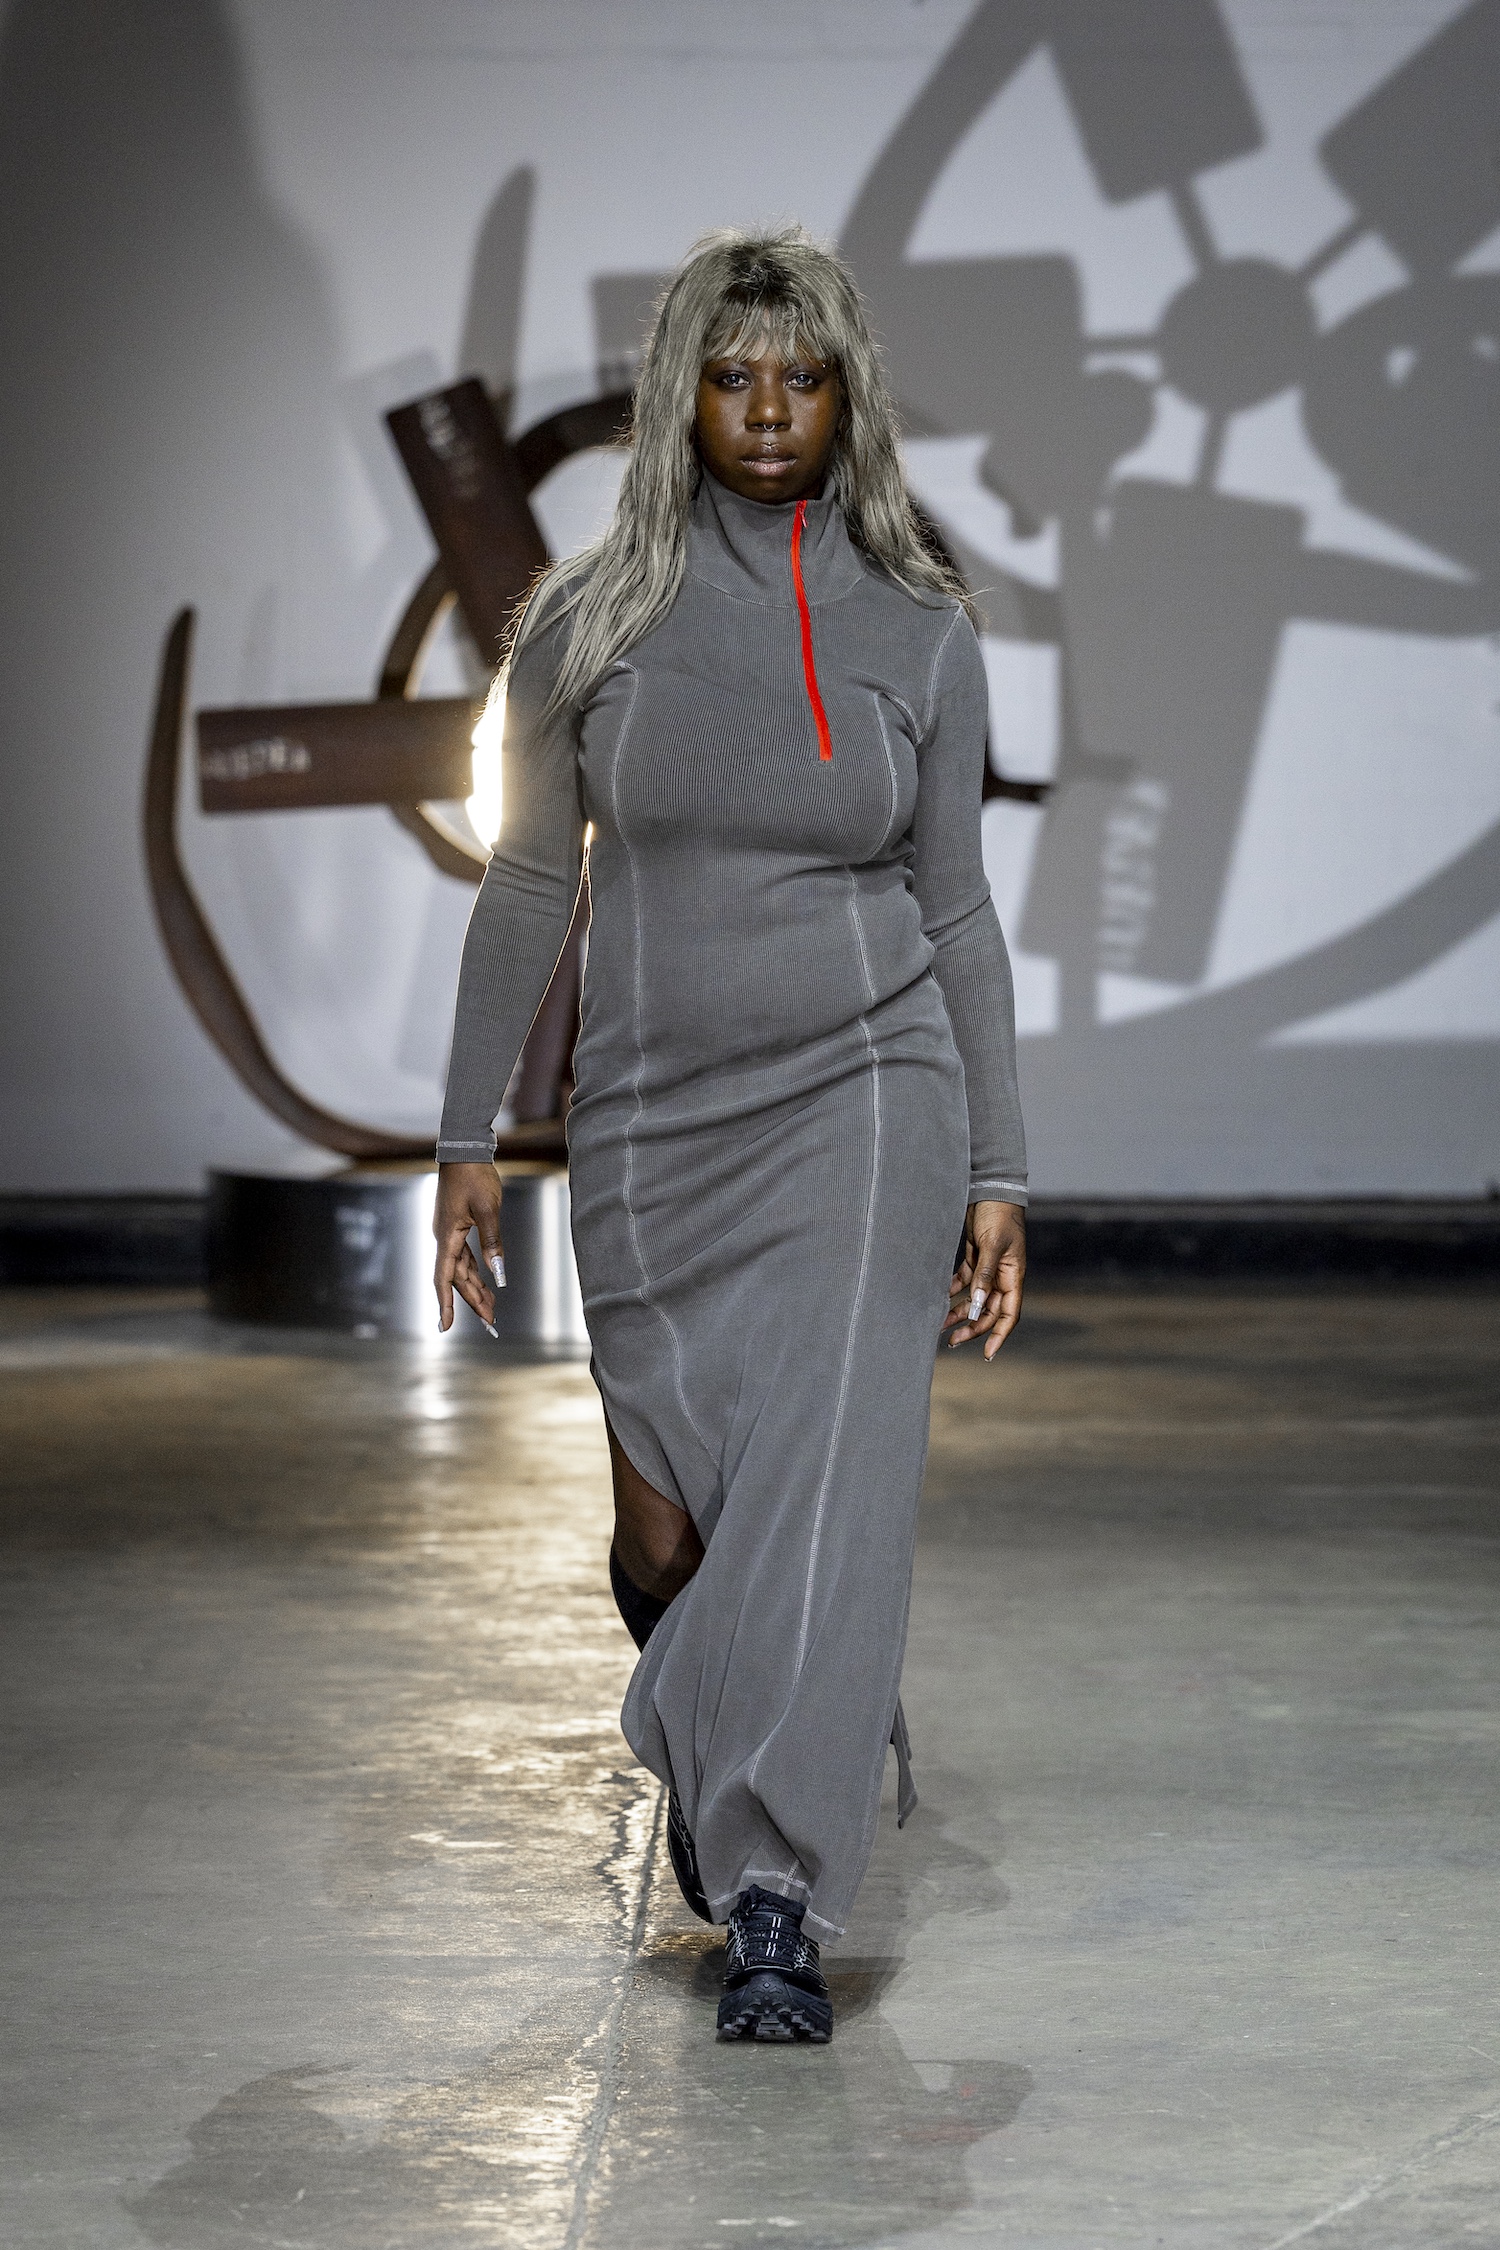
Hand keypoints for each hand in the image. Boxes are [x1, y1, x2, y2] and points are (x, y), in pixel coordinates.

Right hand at [434, 1162, 505, 1333]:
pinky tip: (486, 1281)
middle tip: (490, 1322)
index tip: (445, 1327)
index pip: (444, 1278)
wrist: (464, 1151)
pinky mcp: (456, 1227)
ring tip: (492, 1308)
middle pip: (456, 1278)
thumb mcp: (488, 1209)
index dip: (444, 1304)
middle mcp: (444, 1238)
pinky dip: (475, 1271)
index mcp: (447, 1236)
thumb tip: (498, 1273)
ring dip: (475, 1288)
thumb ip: (492, 1242)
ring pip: (461, 1269)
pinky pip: (465, 1256)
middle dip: (472, 1301)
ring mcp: (449, 1233)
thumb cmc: (474, 1176)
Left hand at [944, 1200, 1025, 1360]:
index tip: (986, 1353)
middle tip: (951, 1340)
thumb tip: (977, 1303)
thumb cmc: (998, 1216)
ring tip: (940, 1324)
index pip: (1008, 1314)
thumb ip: (984, 1273)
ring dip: (959, 1312)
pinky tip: (940, 1299)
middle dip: (972, 1327)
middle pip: (988, 1310)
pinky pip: (964, 1281)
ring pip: (974, 1299)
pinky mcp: (974, 1257)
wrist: (990, 1190)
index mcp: (1012, 1275)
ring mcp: (988, 1268)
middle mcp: (1001, 1276)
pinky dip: (953, 1291)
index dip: (999, 1335)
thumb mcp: (991, 1245)